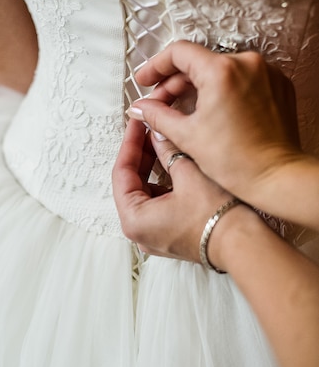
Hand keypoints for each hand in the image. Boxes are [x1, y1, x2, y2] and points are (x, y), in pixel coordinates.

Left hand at [112, 118, 231, 261]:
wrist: (245, 243)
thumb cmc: (217, 215)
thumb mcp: (188, 174)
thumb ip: (167, 151)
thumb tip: (156, 133)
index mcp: (134, 220)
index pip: (121, 173)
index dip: (130, 143)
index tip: (135, 122)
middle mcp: (139, 231)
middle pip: (131, 183)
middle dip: (141, 154)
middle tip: (148, 127)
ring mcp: (153, 235)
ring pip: (145, 192)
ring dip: (152, 167)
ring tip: (161, 140)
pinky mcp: (169, 234)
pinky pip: (158, 203)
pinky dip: (163, 182)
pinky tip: (172, 162)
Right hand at [128, 41, 300, 205]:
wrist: (277, 177)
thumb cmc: (240, 162)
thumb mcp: (187, 136)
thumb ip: (157, 116)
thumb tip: (140, 108)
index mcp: (222, 71)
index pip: (179, 52)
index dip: (155, 66)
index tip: (145, 79)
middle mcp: (247, 64)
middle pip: (198, 61)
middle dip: (174, 82)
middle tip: (159, 103)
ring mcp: (265, 73)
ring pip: (219, 69)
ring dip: (197, 86)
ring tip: (182, 110)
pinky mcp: (276, 85)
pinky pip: (240, 78)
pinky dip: (221, 89)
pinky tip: (209, 111)